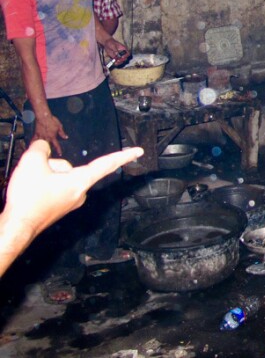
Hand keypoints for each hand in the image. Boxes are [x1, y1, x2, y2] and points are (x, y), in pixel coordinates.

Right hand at [0, 140, 143, 275]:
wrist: (17, 226)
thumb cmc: (28, 200)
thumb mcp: (31, 163)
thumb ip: (41, 148)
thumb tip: (43, 147)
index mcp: (80, 181)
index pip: (106, 164)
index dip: (123, 155)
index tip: (138, 151)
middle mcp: (80, 193)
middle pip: (70, 168)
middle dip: (53, 167)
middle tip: (38, 179)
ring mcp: (71, 201)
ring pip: (60, 177)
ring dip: (46, 177)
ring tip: (34, 189)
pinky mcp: (61, 207)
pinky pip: (55, 187)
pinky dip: (44, 186)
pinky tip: (34, 194)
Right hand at [34, 115, 67, 155]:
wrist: (43, 116)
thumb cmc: (52, 121)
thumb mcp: (59, 126)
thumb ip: (62, 133)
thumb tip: (66, 137)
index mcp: (52, 137)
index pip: (56, 145)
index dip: (58, 150)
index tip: (60, 154)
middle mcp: (46, 138)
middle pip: (47, 147)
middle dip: (48, 152)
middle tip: (49, 157)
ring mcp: (40, 136)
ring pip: (40, 145)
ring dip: (41, 149)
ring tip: (40, 154)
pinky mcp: (36, 134)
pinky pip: (33, 140)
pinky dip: (32, 143)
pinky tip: (30, 147)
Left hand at [103, 39, 129, 66]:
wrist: (107, 43)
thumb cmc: (111, 43)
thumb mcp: (113, 45)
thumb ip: (115, 49)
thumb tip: (116, 53)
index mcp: (124, 49)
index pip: (128, 53)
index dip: (126, 55)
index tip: (122, 57)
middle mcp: (123, 53)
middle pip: (125, 58)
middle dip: (122, 60)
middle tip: (118, 60)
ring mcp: (119, 56)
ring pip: (121, 61)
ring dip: (119, 62)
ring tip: (115, 63)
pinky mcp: (116, 58)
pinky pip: (117, 62)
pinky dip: (116, 63)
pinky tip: (114, 63)